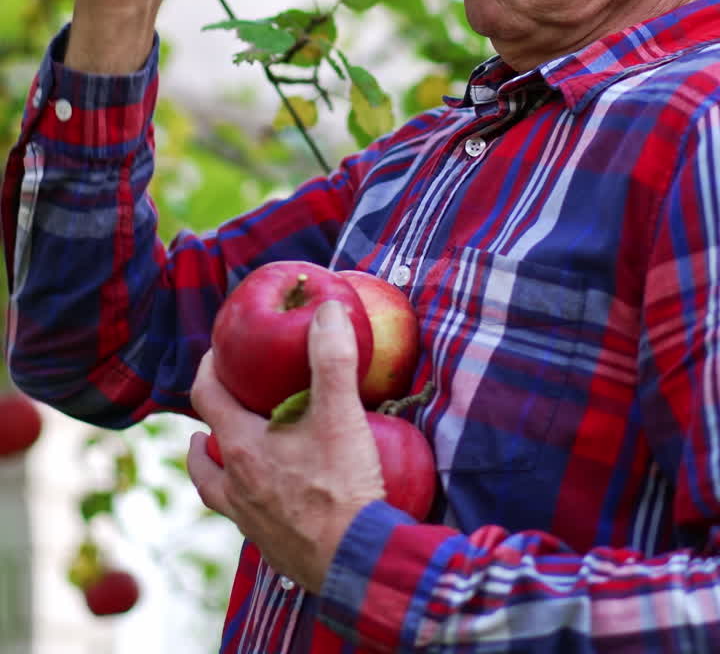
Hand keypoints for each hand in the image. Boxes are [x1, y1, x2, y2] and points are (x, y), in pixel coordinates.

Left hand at [187, 300, 384, 592]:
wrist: (357, 564)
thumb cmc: (342, 488)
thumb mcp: (341, 415)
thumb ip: (332, 359)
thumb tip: (328, 311)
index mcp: (243, 448)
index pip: (207, 398)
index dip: (208, 370)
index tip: (217, 353)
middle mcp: (236, 486)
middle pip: (205, 449)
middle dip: (210, 422)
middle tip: (225, 402)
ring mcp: (250, 521)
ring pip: (217, 489)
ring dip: (216, 465)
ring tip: (226, 451)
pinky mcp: (271, 547)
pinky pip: (245, 517)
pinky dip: (248, 499)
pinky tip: (271, 493)